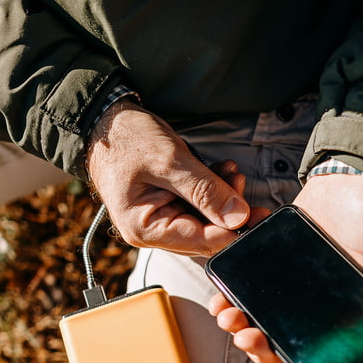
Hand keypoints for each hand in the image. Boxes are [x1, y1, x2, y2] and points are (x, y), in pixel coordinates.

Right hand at [84, 99, 250, 254]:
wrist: (103, 121)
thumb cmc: (125, 138)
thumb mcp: (170, 160)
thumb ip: (205, 190)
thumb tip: (238, 217)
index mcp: (145, 228)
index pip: (202, 241)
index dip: (235, 230)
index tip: (259, 214)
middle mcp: (150, 231)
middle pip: (205, 234)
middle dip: (229, 211)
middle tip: (241, 182)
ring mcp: (158, 219)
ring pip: (204, 220)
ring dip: (222, 197)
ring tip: (230, 171)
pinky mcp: (165, 206)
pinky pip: (196, 206)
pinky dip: (212, 190)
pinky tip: (220, 171)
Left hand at [209, 173, 362, 362]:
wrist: (348, 174)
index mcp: (358, 317)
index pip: (330, 360)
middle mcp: (326, 313)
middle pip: (290, 349)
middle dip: (263, 352)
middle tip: (248, 339)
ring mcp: (297, 295)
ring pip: (266, 326)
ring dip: (243, 330)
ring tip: (229, 320)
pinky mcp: (274, 273)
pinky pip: (250, 295)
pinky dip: (232, 301)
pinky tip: (220, 300)